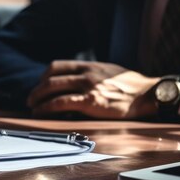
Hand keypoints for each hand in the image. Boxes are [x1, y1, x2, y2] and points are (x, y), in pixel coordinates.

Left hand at [27, 60, 158, 118]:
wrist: (148, 95)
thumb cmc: (132, 87)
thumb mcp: (110, 73)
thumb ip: (93, 76)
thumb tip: (78, 84)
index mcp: (90, 66)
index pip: (58, 66)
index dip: (44, 76)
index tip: (39, 85)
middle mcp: (86, 73)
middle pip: (51, 78)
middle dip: (37, 89)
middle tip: (30, 99)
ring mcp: (88, 87)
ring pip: (52, 89)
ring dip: (38, 99)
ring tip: (32, 108)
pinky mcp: (90, 102)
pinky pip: (61, 103)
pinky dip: (47, 108)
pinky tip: (41, 113)